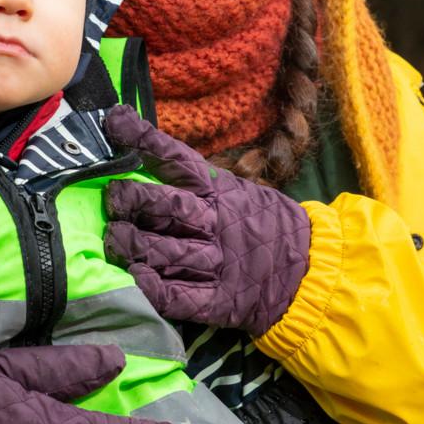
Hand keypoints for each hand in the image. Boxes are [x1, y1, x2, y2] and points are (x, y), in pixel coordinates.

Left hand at [104, 105, 310, 336]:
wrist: (311, 270)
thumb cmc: (263, 224)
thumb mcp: (236, 191)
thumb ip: (198, 181)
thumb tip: (146, 156)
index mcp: (220, 190)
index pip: (178, 159)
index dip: (144, 139)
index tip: (116, 122)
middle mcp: (215, 223)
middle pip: (166, 206)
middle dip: (132, 199)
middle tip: (112, 198)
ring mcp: (217, 263)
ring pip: (166, 251)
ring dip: (132, 244)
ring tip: (113, 238)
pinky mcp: (219, 301)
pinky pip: (179, 296)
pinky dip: (153, 288)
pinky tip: (135, 278)